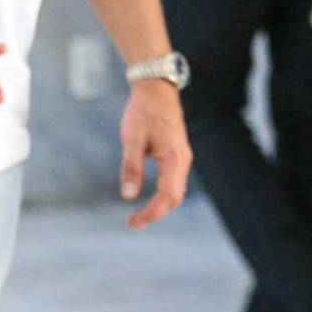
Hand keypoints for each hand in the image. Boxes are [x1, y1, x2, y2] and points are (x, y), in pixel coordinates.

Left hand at [119, 79, 191, 227]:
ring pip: (175, 190)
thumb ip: (131, 167)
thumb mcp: (132, 139)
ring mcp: (182, 157)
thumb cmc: (143, 111)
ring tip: (139, 216)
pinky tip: (149, 198)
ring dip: (159, 205)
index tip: (134, 222)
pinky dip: (162, 194)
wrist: (156, 88)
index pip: (167, 196)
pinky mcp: (177, 154)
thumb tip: (129, 195)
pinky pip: (173, 181)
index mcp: (174, 158)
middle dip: (155, 213)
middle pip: (174, 197)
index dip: (151, 212)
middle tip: (133, 223)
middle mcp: (183, 160)